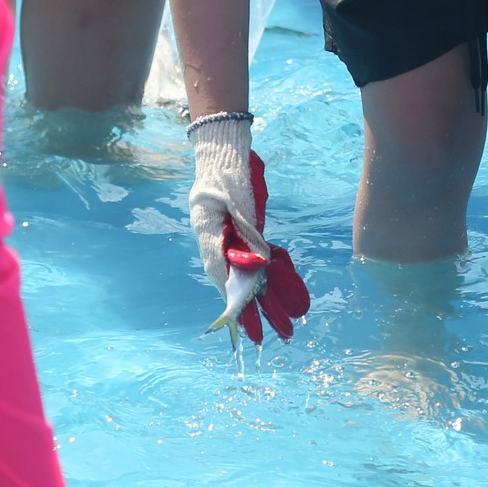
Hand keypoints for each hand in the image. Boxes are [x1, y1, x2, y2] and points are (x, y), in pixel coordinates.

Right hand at [188, 117, 309, 342]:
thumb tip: (260, 262)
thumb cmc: (228, 169)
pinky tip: (278, 292)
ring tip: (280, 323)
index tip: (246, 319)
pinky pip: (251, 260)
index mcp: (207, 232)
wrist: (223, 147)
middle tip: (262, 339)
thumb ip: (248, 230)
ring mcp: (226, 237)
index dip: (234, 297)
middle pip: (234, 281)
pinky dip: (264, 276)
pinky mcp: (238, 232)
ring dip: (261, 298)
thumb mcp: (238, 197)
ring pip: (244, 274)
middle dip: (250, 310)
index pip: (221, 272)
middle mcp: (215, 240)